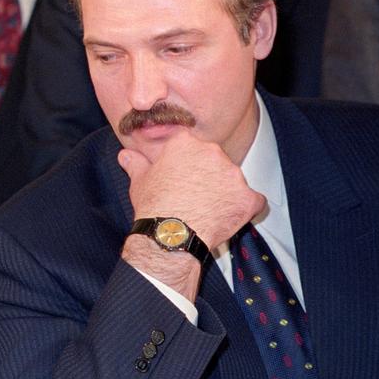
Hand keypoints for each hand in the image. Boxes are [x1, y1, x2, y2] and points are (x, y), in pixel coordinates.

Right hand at [119, 131, 263, 300]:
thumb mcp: (140, 181)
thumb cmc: (153, 207)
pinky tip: (227, 218)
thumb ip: (136, 163)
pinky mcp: (247, 197)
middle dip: (208, 175)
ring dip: (225, 191)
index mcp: (186, 143)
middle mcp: (213, 152)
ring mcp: (233, 175)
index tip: (181, 175)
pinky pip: (253, 200)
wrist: (170, 235)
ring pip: (234, 179)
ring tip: (207, 210)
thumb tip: (125, 155)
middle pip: (215, 160)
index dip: (186, 162)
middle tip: (193, 195)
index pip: (191, 146)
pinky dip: (244, 208)